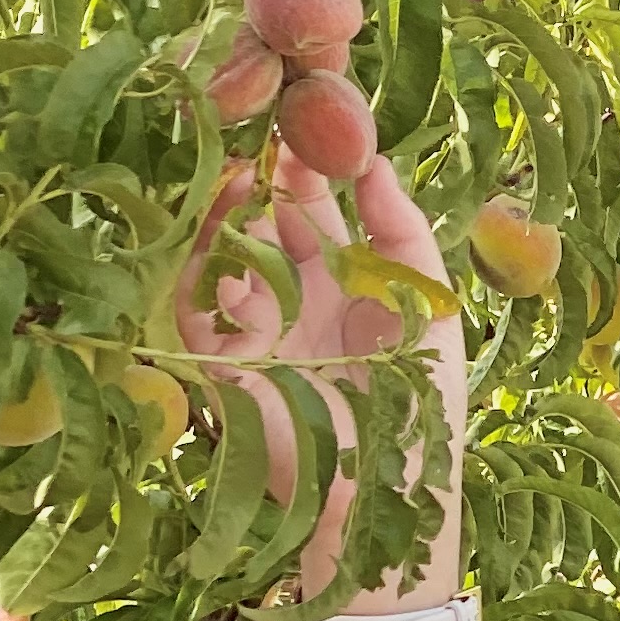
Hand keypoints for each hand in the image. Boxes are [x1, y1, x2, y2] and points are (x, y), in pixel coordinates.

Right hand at [173, 151, 469, 601]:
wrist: (383, 499)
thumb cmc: (420, 410)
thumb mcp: (428, 307)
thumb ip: (404, 233)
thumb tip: (375, 161)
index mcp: (344, 288)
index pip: (315, 214)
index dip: (310, 169)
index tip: (307, 121)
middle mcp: (292, 302)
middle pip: (263, 224)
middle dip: (264, 178)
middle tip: (267, 131)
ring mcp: (251, 331)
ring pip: (221, 254)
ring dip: (226, 211)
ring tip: (241, 170)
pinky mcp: (216, 365)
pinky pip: (191, 305)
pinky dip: (196, 262)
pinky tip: (218, 225)